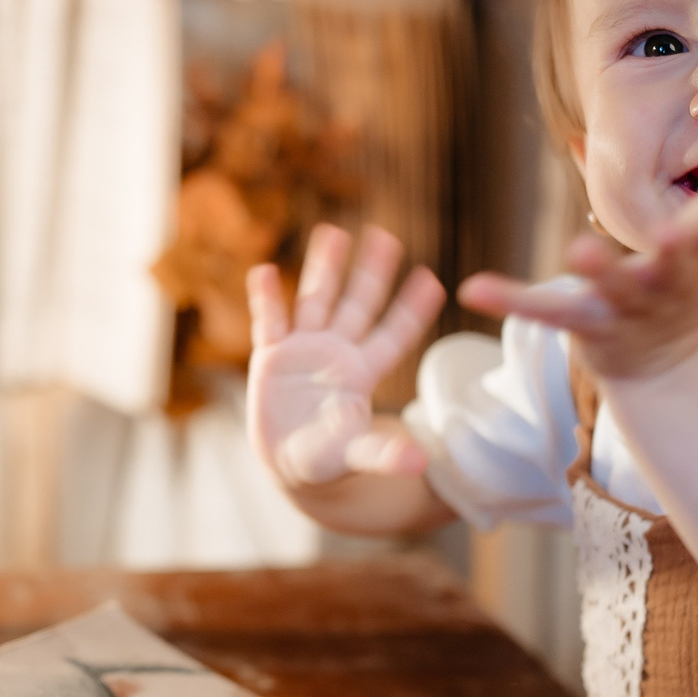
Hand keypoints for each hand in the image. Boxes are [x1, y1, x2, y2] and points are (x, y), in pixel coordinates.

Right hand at [246, 225, 443, 487]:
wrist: (288, 461)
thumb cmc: (329, 457)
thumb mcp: (355, 455)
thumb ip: (383, 455)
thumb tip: (418, 464)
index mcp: (362, 373)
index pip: (393, 335)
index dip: (411, 310)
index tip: (431, 280)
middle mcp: (337, 353)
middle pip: (357, 305)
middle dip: (371, 273)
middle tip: (387, 236)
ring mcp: (303, 350)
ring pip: (316, 302)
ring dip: (324, 269)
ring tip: (333, 232)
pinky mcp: (271, 357)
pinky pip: (269, 322)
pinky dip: (267, 299)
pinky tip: (266, 271)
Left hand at [455, 148, 697, 381]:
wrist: (664, 365)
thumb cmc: (686, 285)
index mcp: (692, 259)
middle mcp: (662, 285)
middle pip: (667, 267)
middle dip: (670, 250)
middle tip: (669, 230)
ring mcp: (622, 309)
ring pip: (606, 292)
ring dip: (598, 271)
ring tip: (577, 248)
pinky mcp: (583, 324)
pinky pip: (542, 310)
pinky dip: (509, 298)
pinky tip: (472, 286)